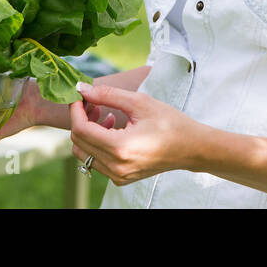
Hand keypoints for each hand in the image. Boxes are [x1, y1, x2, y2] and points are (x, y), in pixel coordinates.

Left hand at [69, 82, 200, 185]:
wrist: (191, 148)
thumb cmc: (169, 122)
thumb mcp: (139, 102)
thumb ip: (107, 94)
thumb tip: (82, 88)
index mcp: (120, 148)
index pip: (81, 129)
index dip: (75, 110)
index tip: (79, 95)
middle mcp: (116, 167)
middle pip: (78, 142)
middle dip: (81, 119)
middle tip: (94, 102)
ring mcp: (118, 175)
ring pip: (84, 153)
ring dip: (88, 132)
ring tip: (106, 115)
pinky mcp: (121, 178)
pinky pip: (97, 160)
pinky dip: (97, 144)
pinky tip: (114, 128)